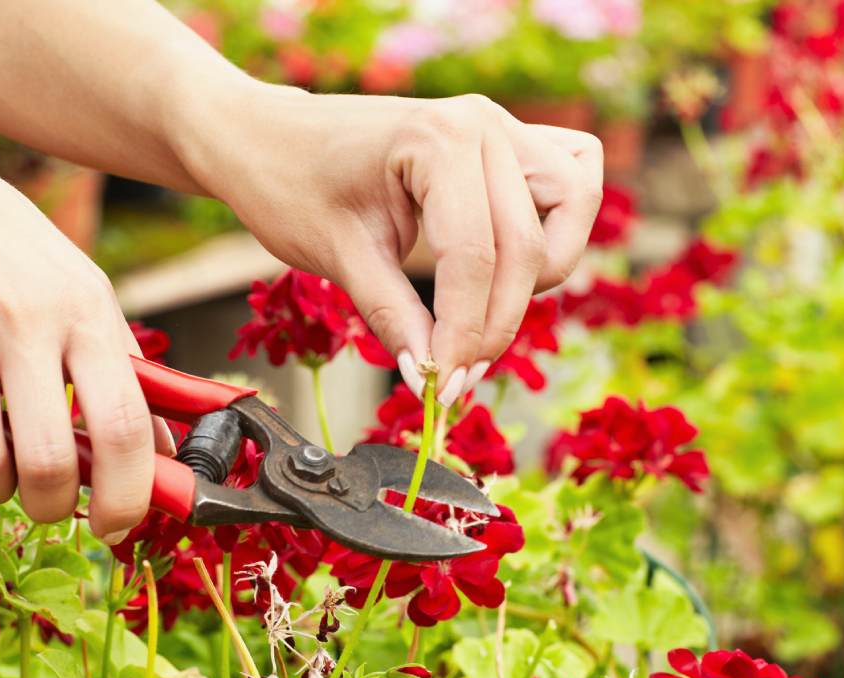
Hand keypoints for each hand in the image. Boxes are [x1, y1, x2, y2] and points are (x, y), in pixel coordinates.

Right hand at [0, 127, 170, 532]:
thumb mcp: (76, 287)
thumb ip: (120, 367)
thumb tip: (164, 454)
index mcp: (85, 308)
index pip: (125, 425)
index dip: (128, 495)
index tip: (115, 525)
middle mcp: (25, 319)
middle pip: (50, 461)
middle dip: (50, 506)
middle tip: (44, 501)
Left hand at [181, 88, 603, 404]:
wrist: (270, 138)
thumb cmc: (292, 184)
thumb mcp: (338, 257)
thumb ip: (393, 316)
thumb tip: (432, 375)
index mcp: (437, 139)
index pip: (473, 257)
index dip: (463, 334)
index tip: (441, 388)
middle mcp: (483, 123)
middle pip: (526, 247)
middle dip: (494, 323)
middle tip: (455, 374)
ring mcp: (504, 126)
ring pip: (571, 209)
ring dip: (540, 273)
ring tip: (483, 312)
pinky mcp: (512, 141)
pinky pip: (573, 180)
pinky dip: (560, 223)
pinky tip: (515, 260)